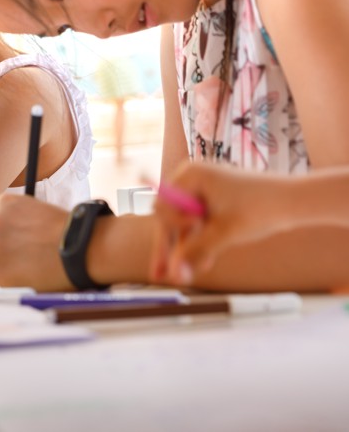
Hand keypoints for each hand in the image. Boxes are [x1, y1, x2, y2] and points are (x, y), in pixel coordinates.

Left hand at [0, 194, 73, 290]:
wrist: (81, 247)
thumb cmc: (68, 233)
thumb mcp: (35, 212)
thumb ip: (14, 221)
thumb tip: (5, 238)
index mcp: (2, 203)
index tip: (2, 246)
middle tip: (14, 263)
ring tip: (21, 272)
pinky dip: (2, 283)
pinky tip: (21, 279)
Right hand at [149, 162, 285, 284]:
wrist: (294, 202)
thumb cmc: (260, 208)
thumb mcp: (223, 232)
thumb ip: (195, 252)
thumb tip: (174, 275)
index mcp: (189, 176)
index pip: (163, 206)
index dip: (171, 226)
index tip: (192, 233)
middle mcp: (191, 181)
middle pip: (169, 219)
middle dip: (169, 248)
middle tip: (160, 276)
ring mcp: (202, 193)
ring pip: (183, 227)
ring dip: (185, 251)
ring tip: (183, 277)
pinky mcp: (213, 204)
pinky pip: (198, 226)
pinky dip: (200, 244)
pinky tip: (202, 265)